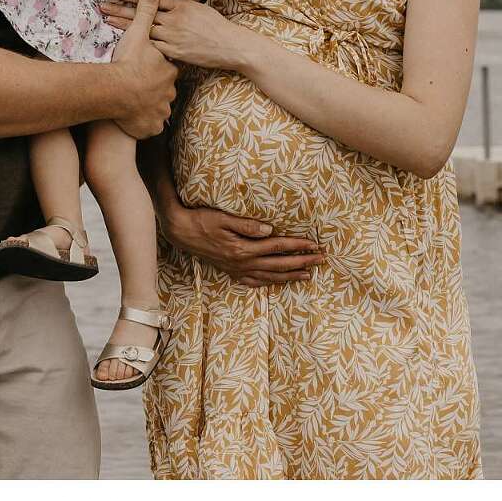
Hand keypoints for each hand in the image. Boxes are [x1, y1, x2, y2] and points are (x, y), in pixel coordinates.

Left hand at [100, 0, 256, 72]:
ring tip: (108, 18)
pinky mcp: (174, 52)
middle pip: (143, 13)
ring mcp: (173, 37)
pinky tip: (125, 42)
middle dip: (121, 8)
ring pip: (144, 30)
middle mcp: (174, 19)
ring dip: (125, 25)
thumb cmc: (216, 27)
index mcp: (181, 6)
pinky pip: (153, 48)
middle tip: (103, 3)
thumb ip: (180, 6)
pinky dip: (140, 45)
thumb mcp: (199, 9)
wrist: (230, 46)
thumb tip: (166, 1)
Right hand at [109, 0, 178, 138]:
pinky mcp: (152, 127)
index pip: (167, 69)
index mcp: (169, 70)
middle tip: (138, 86)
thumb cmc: (126, 62)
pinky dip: (144, 124)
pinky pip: (150, 127)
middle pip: (163, 90)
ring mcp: (161, 111)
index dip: (156, 68)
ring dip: (149, 108)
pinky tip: (136, 120)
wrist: (115, 91)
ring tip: (135, 104)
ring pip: (158, 109)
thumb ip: (146, 12)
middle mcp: (169, 92)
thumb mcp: (136, 33)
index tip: (145, 69)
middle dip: (153, 89)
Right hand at [161, 202, 322, 286]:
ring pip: (270, 276)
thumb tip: (270, 229)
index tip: (314, 245)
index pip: (277, 246)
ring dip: (290, 275)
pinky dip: (269, 282)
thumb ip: (247, 225)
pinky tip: (277, 281)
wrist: (181, 232)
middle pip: (279, 264)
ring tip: (308, 274)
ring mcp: (237, 270)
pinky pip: (254, 282)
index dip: (298, 246)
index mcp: (243, 248)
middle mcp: (242, 263)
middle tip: (321, 260)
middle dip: (302, 262)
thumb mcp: (223, 218)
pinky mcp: (231, 272)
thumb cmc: (202, 220)